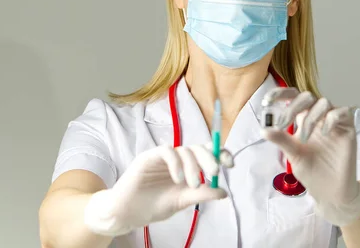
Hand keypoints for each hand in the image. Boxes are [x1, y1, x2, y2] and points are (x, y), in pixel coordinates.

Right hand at [83, 143, 233, 235]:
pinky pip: (167, 151)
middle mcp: (177, 159)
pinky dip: (176, 163)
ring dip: (193, 166)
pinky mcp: (149, 156)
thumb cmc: (153, 205)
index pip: (207, 153)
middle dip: (209, 158)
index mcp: (187, 167)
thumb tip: (224, 192)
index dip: (220, 154)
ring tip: (192, 184)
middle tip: (213, 172)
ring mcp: (163, 157)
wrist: (129, 212)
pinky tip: (178, 179)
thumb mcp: (182, 201)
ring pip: (184, 150)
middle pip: (198, 148)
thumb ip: (201, 195)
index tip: (230, 164)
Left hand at [261, 88, 359, 225]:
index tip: (266, 101)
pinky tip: (325, 133)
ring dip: (310, 118)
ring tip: (304, 139)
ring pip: (324, 102)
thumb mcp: (293, 154)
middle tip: (283, 124)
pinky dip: (331, 119)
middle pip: (307, 96)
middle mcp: (319, 116)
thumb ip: (281, 140)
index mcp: (303, 118)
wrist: (331, 192)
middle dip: (292, 107)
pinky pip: (342, 113)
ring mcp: (335, 121)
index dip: (280, 94)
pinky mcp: (349, 129)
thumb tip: (263, 129)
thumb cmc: (312, 171)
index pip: (292, 97)